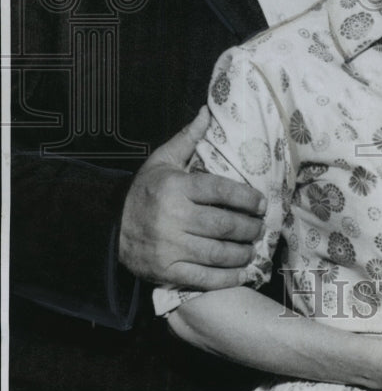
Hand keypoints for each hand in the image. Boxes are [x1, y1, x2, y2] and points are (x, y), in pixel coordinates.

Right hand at [119, 108, 266, 288]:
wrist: (110, 227)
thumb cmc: (144, 191)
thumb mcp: (161, 161)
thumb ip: (187, 139)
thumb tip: (206, 112)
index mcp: (176, 188)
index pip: (220, 191)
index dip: (246, 198)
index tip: (261, 203)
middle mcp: (174, 217)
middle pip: (224, 224)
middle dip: (249, 227)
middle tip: (260, 227)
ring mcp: (170, 247)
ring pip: (218, 252)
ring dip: (242, 252)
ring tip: (252, 248)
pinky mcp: (166, 271)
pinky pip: (204, 278)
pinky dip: (227, 278)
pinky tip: (242, 272)